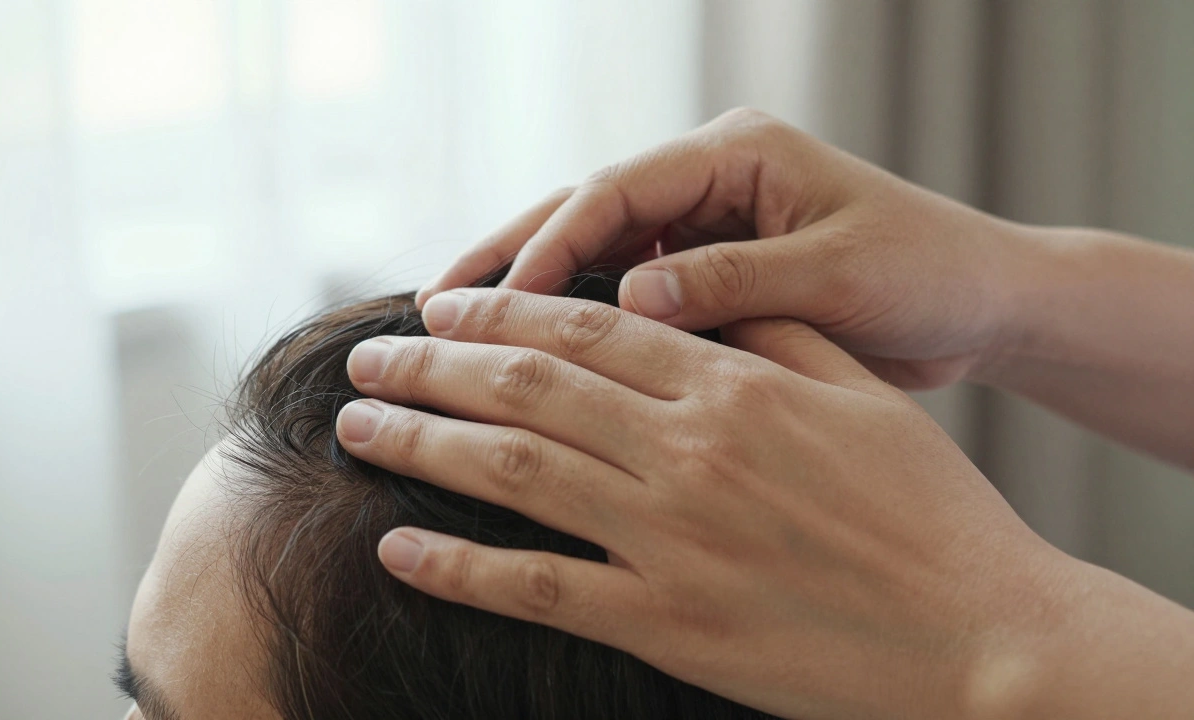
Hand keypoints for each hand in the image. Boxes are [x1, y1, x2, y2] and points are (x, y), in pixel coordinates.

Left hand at [336, 289, 1081, 719]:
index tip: (439, 304)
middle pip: (528, 385)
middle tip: (369, 355)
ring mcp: (671, 540)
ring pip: (514, 470)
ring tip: (359, 424)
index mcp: (732, 386)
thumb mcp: (861, 396)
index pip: (584, 325)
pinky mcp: (667, 624)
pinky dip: (459, 564)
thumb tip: (691, 303)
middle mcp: (687, 451)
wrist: (982, 637)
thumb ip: (773, 339)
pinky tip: (400, 543)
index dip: (498, 310)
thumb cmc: (931, 512)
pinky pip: (537, 587)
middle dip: (434, 363)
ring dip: (423, 441)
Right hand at [416, 108, 1039, 389]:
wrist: (982, 300)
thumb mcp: (835, 275)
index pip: (618, 191)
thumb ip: (733, 281)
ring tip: (459, 334)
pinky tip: (534, 358)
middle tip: (434, 310)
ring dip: (531, 292)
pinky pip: (627, 288)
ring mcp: (706, 219)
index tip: (497, 305)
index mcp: (740, 154)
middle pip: (586, 210)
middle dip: (510, 258)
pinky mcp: (710, 263)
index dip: (549, 246)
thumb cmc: (926, 274)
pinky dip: (579, 322)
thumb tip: (629, 300)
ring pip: (595, 251)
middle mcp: (712, 177)